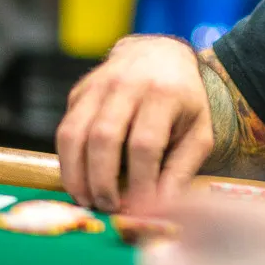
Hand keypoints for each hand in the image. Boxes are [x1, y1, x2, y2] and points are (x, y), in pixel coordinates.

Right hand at [56, 35, 214, 211]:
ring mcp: (98, 84)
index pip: (145, 144)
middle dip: (102, 181)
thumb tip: (160, 209)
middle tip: (108, 208)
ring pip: (74, 134)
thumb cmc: (184, 101)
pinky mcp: (79, 91)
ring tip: (88, 200)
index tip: (139, 209)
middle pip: (104, 138)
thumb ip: (181, 170)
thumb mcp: (198, 131)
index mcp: (164, 93)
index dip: (139, 181)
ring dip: (76, 174)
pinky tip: (80, 179)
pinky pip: (65, 129)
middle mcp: (127, 84)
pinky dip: (68, 160)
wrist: (160, 55)